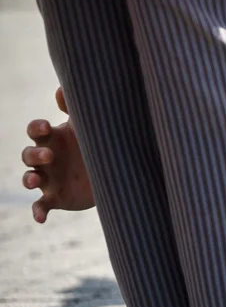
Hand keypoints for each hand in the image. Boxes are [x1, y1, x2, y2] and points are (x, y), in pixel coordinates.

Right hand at [21, 88, 94, 222]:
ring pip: (29, 178)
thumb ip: (75, 109)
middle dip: (34, 154)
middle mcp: (47, 159)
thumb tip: (62, 88)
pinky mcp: (55, 198)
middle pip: (27, 154)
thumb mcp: (88, 126)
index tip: (46, 126)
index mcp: (54, 138)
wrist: (117, 171)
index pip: (35, 131)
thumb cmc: (98, 143)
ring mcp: (49, 179)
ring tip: (34, 181)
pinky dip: (37, 212)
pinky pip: (40, 206)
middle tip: (49, 155)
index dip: (36, 128)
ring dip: (28, 179)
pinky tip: (40, 218)